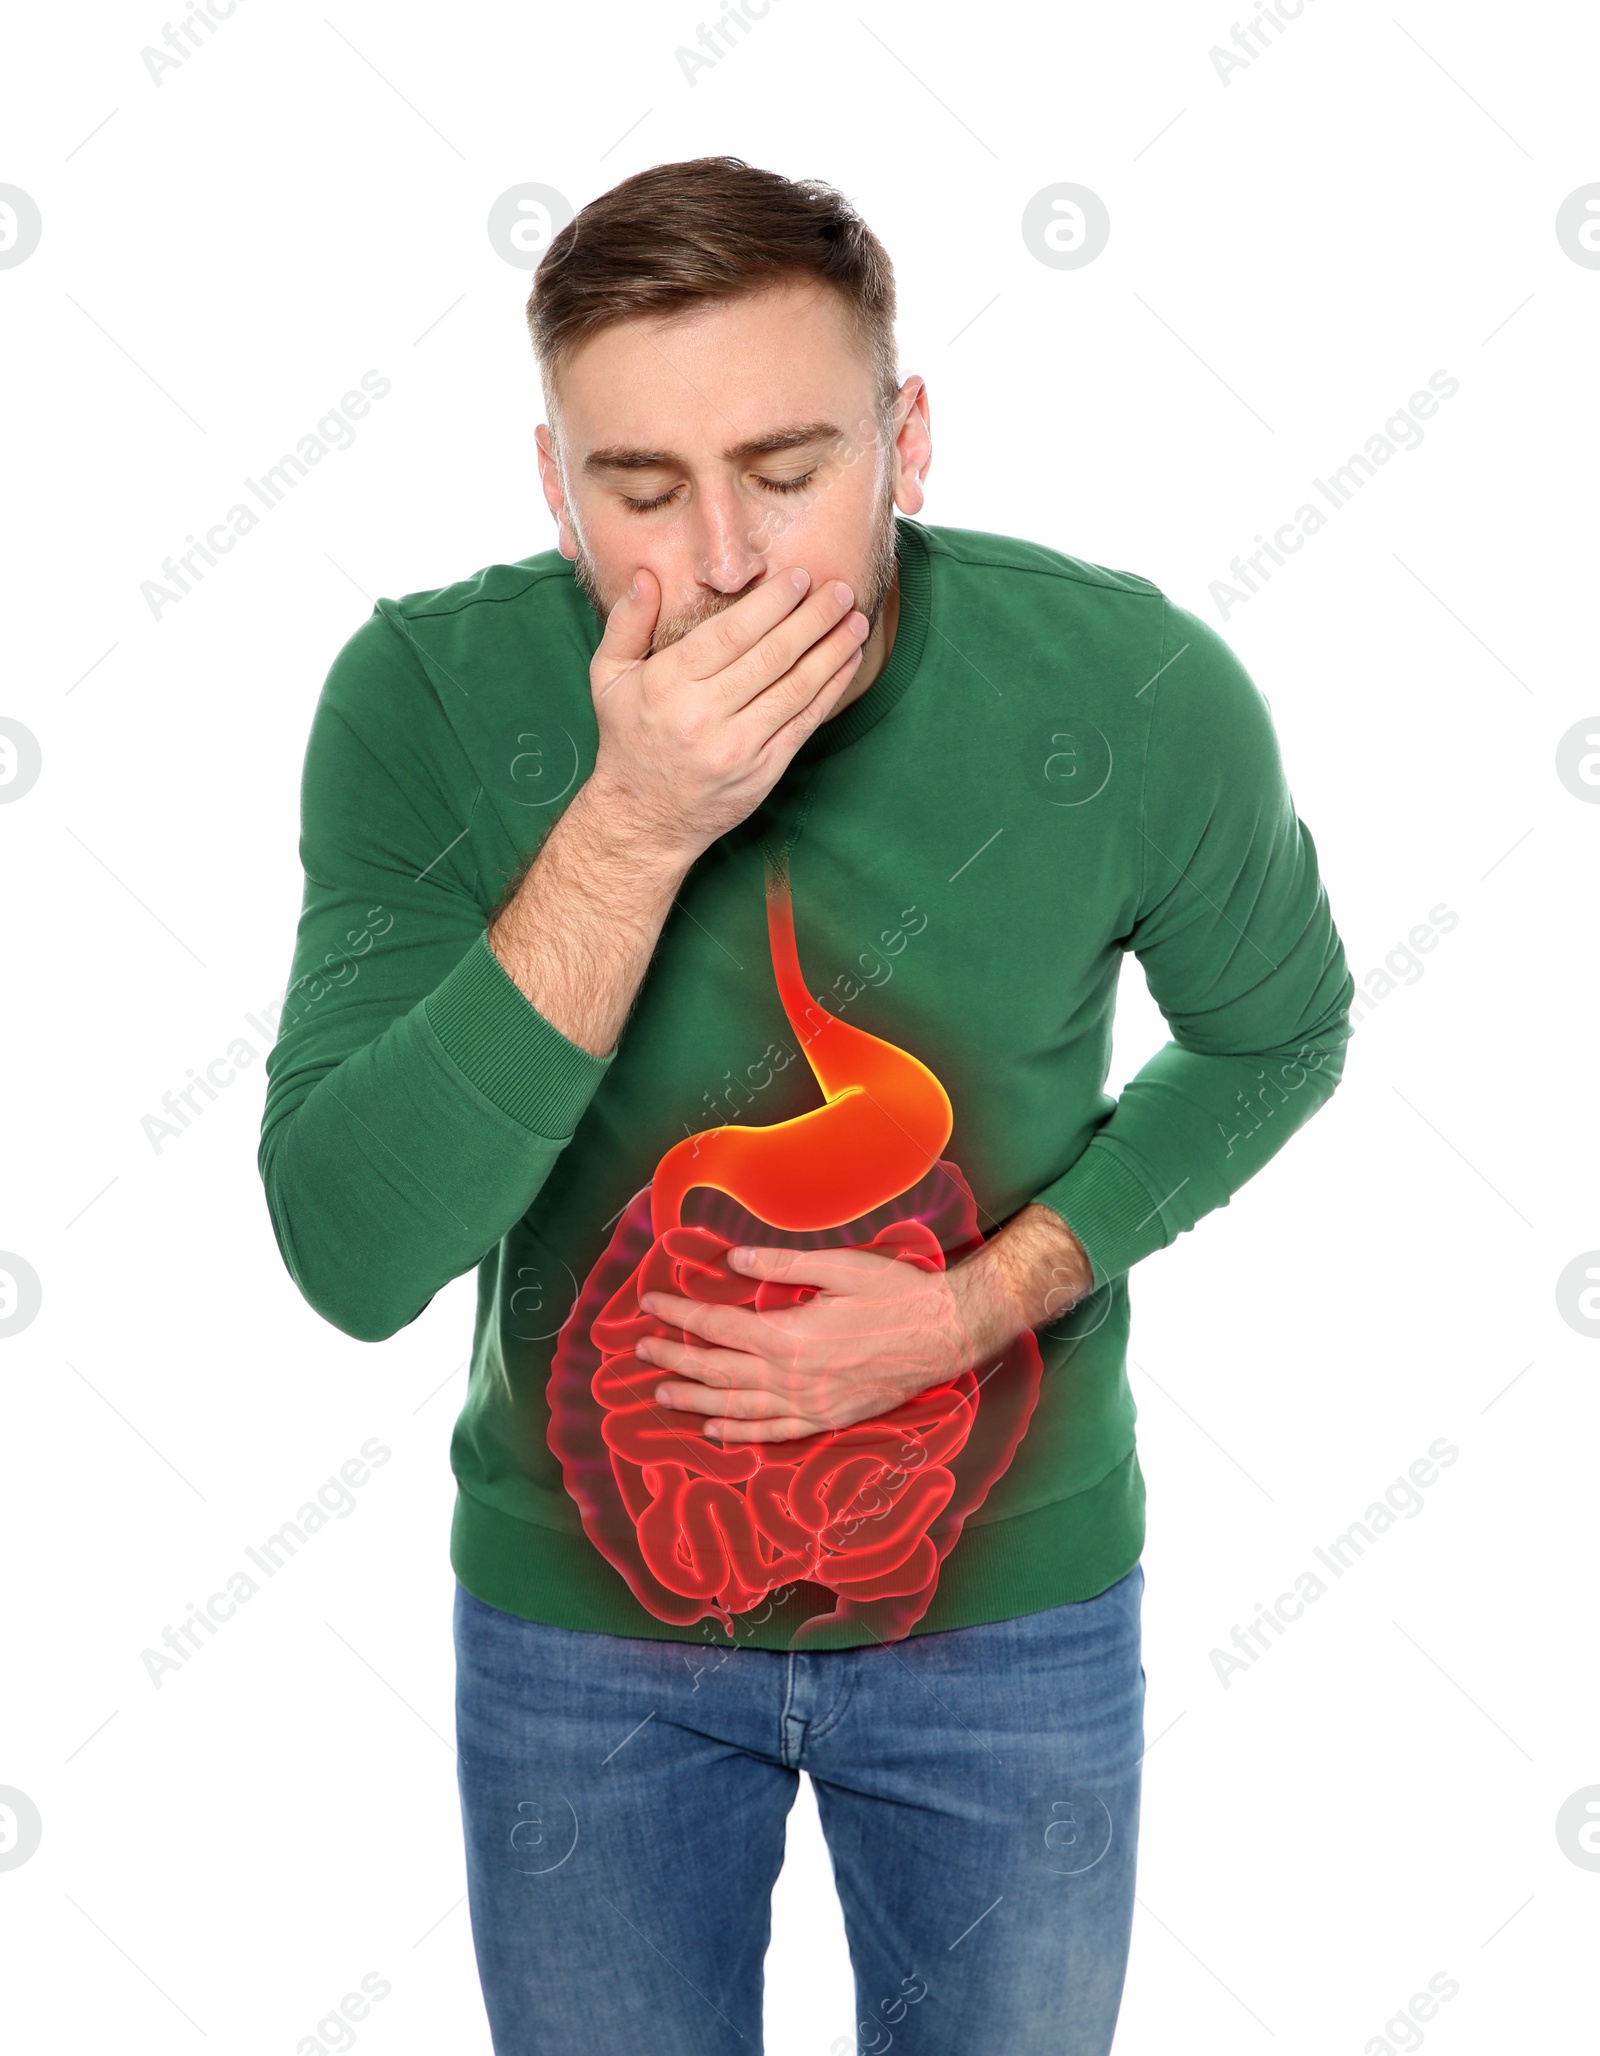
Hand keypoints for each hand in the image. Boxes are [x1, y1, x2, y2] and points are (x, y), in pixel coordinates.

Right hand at [586, 566, 870, 865]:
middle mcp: (703, 716)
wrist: (644, 818)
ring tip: (856, 622)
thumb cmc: (629, 738)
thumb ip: (626, 624)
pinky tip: (847, 662)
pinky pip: (803, 723)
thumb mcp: (609, 678)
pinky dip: (830, 689)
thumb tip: (644, 576)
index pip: (730, 635)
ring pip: (795, 688)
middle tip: (840, 591)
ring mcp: (737, 748)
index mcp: (668, 685)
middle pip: (771, 657)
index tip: (799, 578)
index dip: (771, 604)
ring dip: (832, 651)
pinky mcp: (762, 772)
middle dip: (812, 619)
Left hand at [634, 1242, 1008, 1445]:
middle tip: (639, 1352)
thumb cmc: (897, 1293)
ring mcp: (810, 1405)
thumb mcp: (839, 1267)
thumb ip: (782, 1267)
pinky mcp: (828, 1420)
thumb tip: (732, 1260)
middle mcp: (792, 1378)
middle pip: (716, 1371)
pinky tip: (714, 1430)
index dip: (679, 1314)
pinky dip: (738, 1433)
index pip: (717, 1326)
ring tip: (661, 1394)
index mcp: (789, 1336)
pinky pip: (772, 1433)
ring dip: (694, 1400)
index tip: (650, 1304)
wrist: (946, 1334)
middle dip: (673, 1360)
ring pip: (737, 1408)